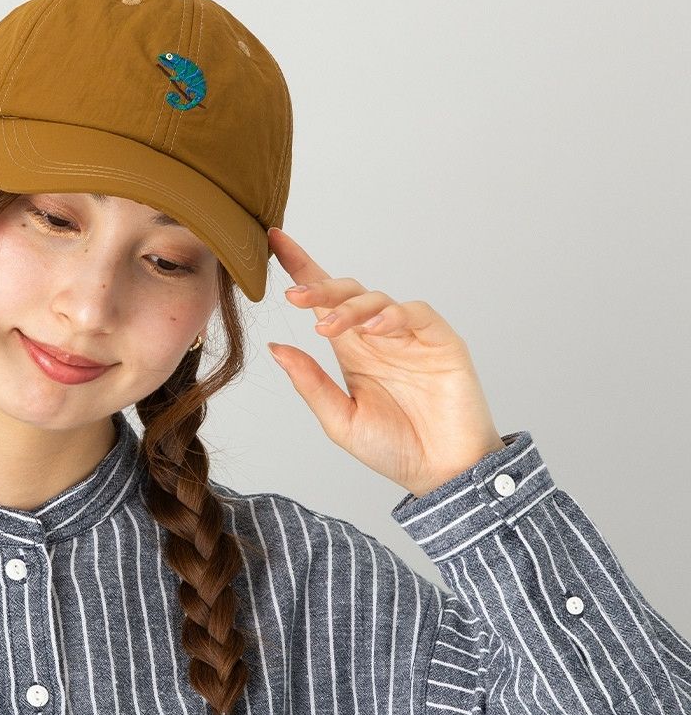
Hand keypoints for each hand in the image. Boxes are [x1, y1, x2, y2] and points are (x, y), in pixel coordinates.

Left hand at [265, 226, 504, 498]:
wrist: (441, 473)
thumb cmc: (393, 448)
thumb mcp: (339, 419)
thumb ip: (310, 382)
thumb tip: (276, 346)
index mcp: (351, 350)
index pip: (323, 300)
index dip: (301, 269)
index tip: (273, 241)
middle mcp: (378, 336)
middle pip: (346, 292)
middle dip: (319, 287)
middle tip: (294, 296)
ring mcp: (409, 336)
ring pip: (377, 299)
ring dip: (350, 307)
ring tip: (328, 327)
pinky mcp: (440, 340)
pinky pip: (415, 313)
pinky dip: (392, 316)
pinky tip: (373, 329)